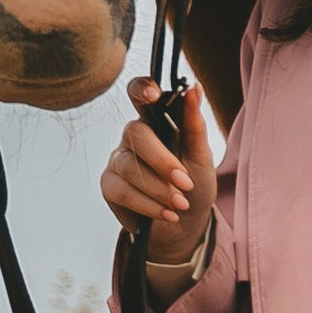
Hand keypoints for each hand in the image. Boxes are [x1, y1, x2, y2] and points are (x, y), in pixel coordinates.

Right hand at [100, 76, 216, 268]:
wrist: (186, 224)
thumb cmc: (194, 185)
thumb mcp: (201, 156)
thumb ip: (194, 124)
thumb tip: (196, 88)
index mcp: (155, 121)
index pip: (139, 93)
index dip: (142, 89)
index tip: (154, 95)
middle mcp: (133, 137)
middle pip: (136, 134)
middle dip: (162, 161)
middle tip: (185, 183)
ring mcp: (118, 160)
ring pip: (130, 167)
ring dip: (160, 189)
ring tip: (181, 204)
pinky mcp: (109, 186)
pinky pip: (123, 191)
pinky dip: (149, 205)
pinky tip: (168, 214)